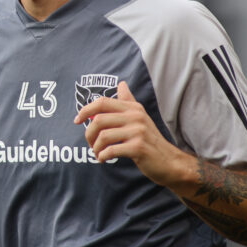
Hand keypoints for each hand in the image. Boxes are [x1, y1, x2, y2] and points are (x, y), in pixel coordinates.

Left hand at [74, 81, 191, 186]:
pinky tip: (103, 159)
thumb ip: (128, 101)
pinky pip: (112, 150)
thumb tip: (121, 83)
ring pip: (103, 136)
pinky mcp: (138, 147)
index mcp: (133, 108)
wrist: (170, 162)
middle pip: (99, 120)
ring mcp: (138, 131)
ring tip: (97, 153)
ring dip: (95, 148)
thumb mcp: (140, 117)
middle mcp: (135, 116)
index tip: (76, 120)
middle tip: (90, 144)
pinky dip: (103, 156)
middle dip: (89, 133)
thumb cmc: (150, 140)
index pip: (102, 102)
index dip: (86, 110)